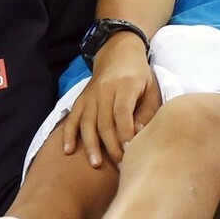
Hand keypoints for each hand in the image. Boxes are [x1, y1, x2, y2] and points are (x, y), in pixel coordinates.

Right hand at [62, 34, 160, 167]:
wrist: (118, 53)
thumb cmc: (140, 75)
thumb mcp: (151, 88)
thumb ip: (147, 111)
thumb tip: (140, 135)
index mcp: (125, 85)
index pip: (122, 112)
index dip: (125, 132)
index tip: (130, 151)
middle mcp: (104, 90)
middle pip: (104, 122)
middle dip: (111, 146)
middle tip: (120, 165)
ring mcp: (90, 96)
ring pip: (87, 123)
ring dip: (91, 145)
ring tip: (95, 164)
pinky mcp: (81, 100)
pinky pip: (72, 118)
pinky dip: (68, 134)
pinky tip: (68, 150)